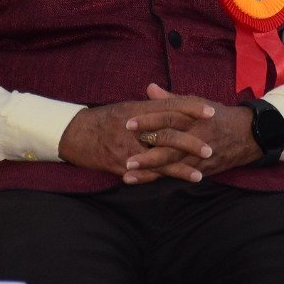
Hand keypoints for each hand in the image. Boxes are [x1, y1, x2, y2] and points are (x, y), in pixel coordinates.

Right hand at [58, 88, 218, 181]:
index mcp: (138, 109)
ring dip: (180, 167)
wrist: (72, 134)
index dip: (191, 108)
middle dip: (190, 142)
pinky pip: (143, 172)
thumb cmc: (102, 119)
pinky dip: (160, 178)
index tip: (211, 111)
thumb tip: (171, 100)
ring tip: (200, 174)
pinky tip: (171, 184)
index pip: (169, 106)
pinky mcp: (120, 164)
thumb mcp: (126, 107)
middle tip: (210, 148)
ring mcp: (127, 147)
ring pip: (158, 157)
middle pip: (167, 133)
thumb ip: (150, 106)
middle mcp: (134, 127)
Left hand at [118, 83, 261, 183]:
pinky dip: (162, 178)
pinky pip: (180, 174)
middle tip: (126, 157)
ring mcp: (200, 154)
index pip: (169, 116)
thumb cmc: (218, 117)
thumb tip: (149, 88)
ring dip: (150, 170)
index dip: (149, 120)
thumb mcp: (198, 103)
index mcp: (194, 116)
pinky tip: (145, 181)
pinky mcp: (203, 168)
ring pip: (173, 163)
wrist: (248, 135)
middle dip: (147, 152)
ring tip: (128, 174)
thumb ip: (171, 99)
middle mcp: (197, 135)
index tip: (128, 123)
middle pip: (169, 143)